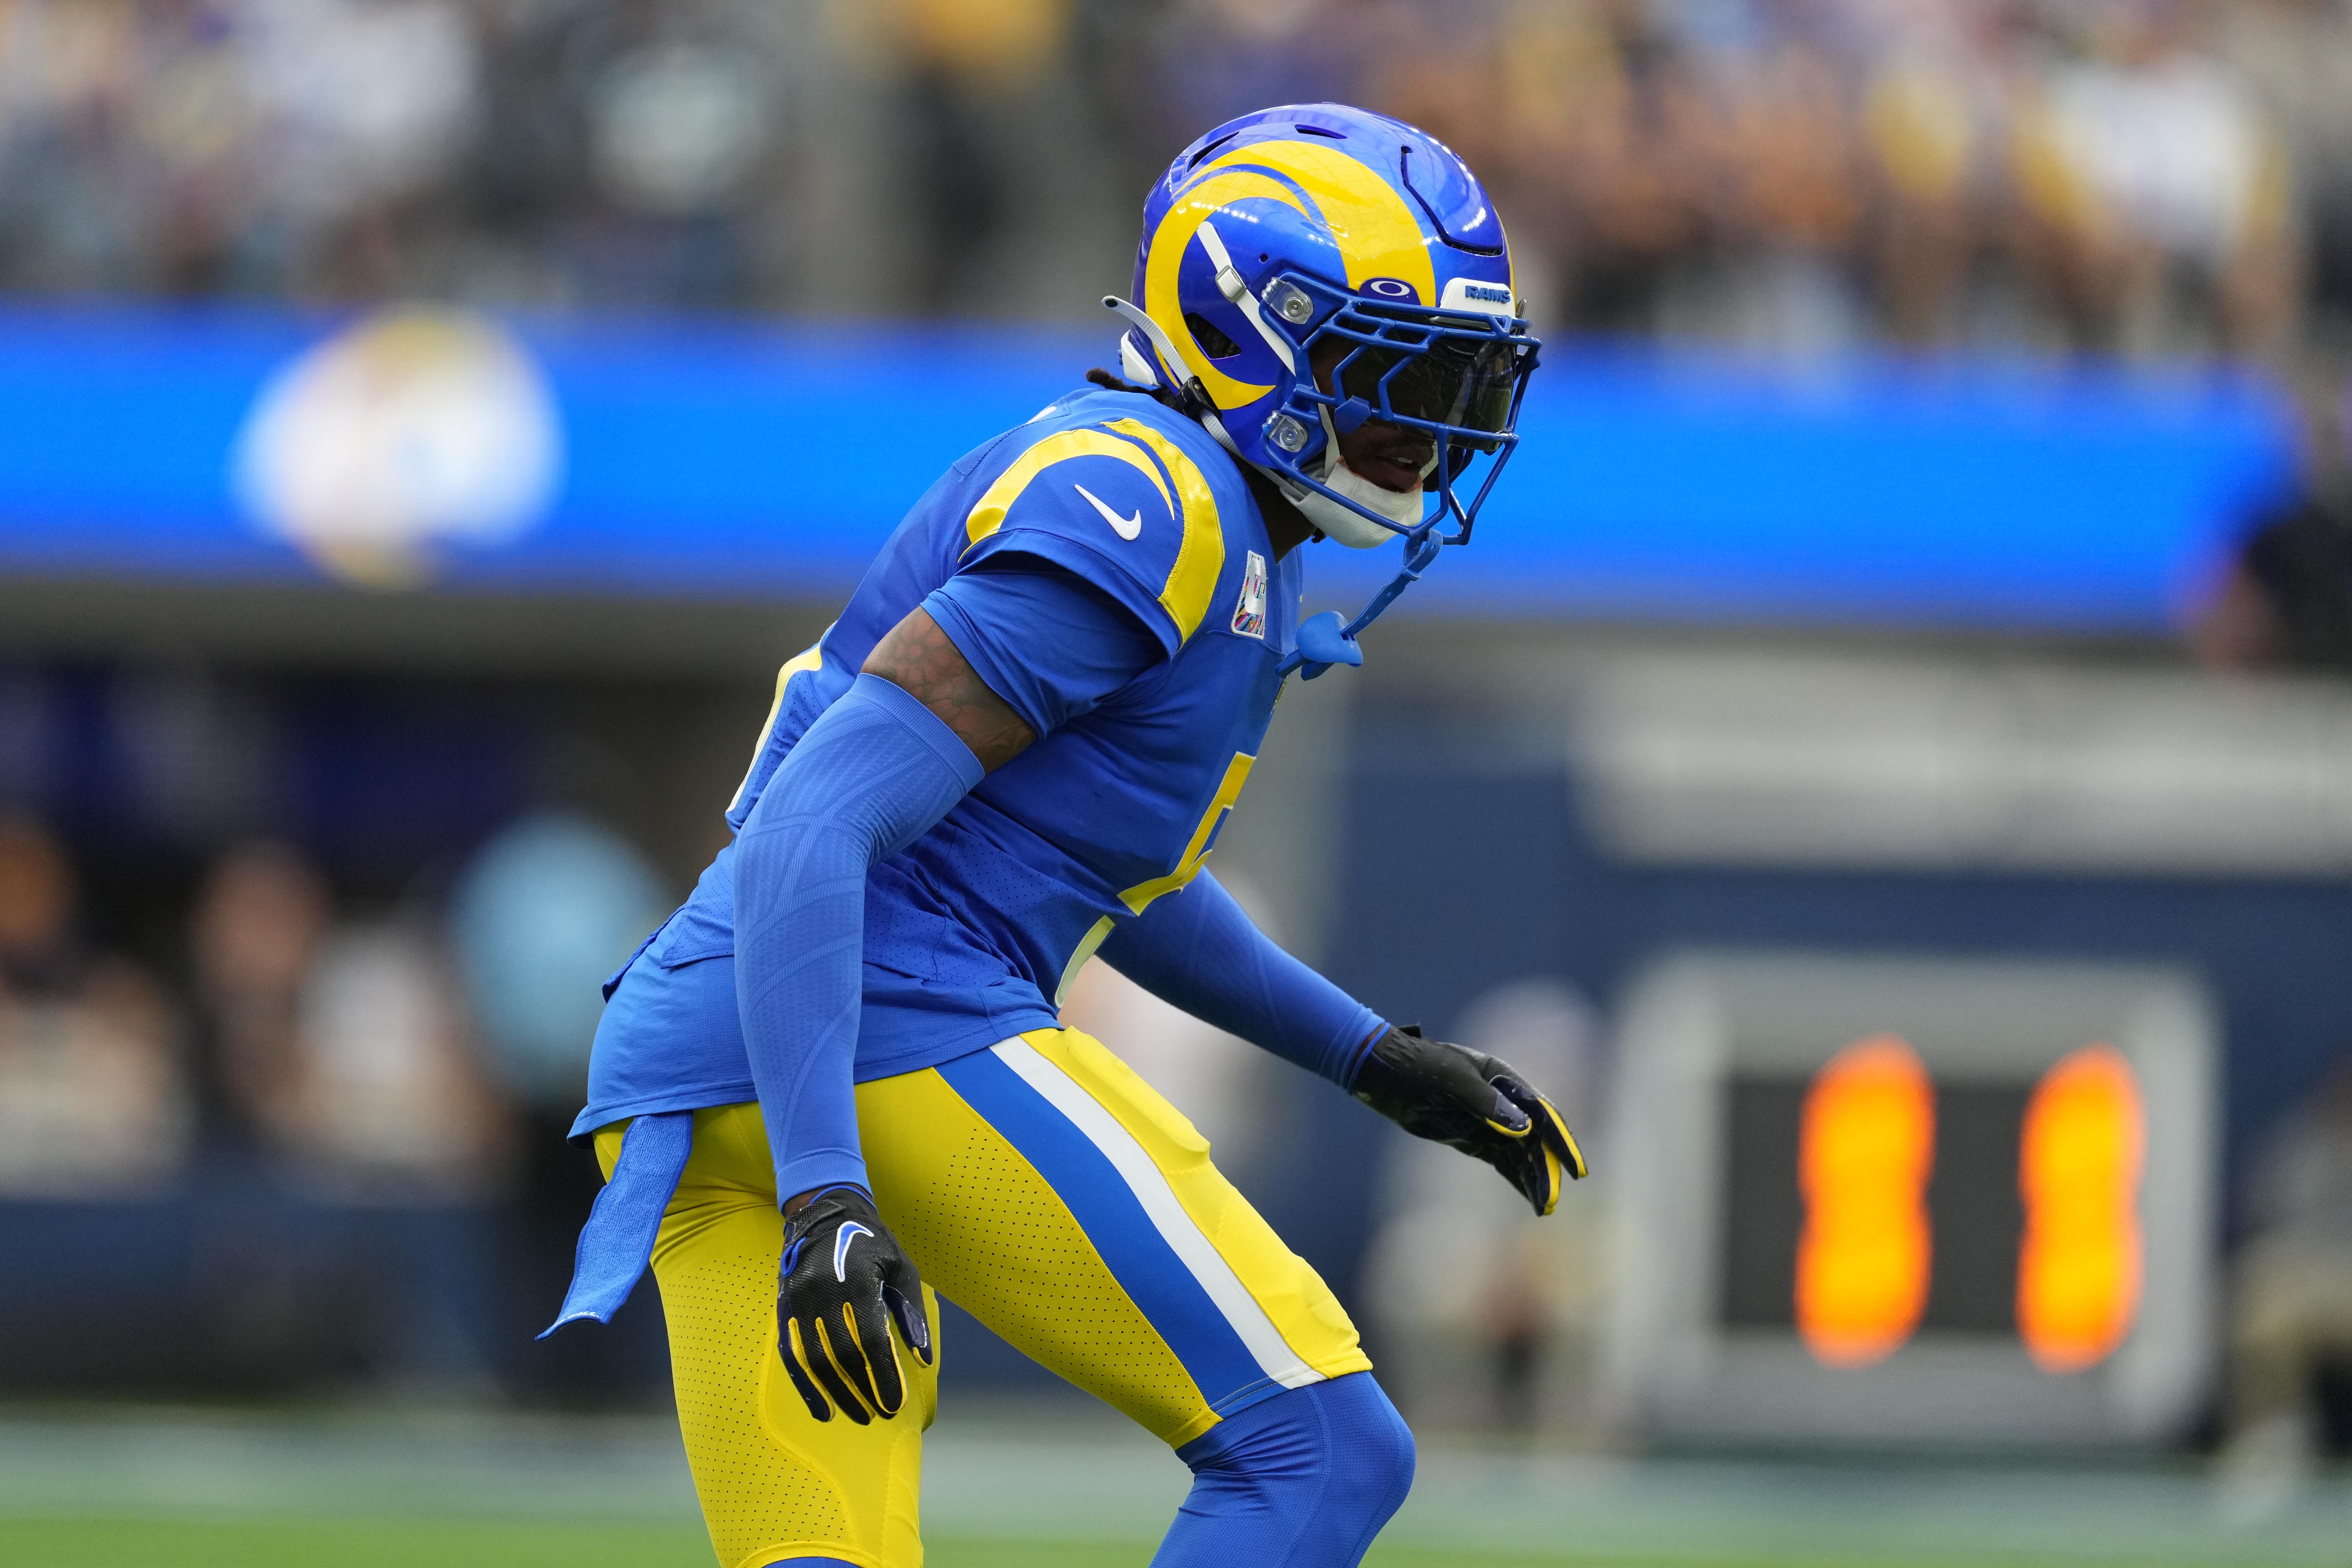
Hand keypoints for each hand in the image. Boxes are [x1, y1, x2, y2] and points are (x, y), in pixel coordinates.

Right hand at [775, 1185, 931, 1423]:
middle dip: (863, 1389)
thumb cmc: (872, 1243)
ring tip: (857, 1416)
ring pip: (815, 1360)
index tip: (895, 1403)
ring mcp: (799, 1300)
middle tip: (880, 1413)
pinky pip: (791, 1354)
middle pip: (843, 1355)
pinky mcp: (784, 1308)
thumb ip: (912, 1313)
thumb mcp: (902, 1267)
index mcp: (857, 1280)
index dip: (883, 1375)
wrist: (825, 1213)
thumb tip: (924, 1359)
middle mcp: (824, 1291)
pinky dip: (805, 1386)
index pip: (871, 1340)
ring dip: (836, 1394)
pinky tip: (821, 1410)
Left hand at [1350, 1025, 1587, 1214]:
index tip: (1576, 1169)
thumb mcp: (1452, 1081)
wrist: (1384, 1073)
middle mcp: (1502, 1100)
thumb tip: (1523, 1128)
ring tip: (1545, 1207)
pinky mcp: (1473, 1137)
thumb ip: (1488, 1104)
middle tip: (1554, 1199)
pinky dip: (1516, 1178)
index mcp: (1504, 1079)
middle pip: (1535, 1138)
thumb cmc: (1418, 1068)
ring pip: (1520, 1153)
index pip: (1542, 1114)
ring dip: (1534, 1178)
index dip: (1561, 1142)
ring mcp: (1488, 1120)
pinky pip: (1502, 1161)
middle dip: (1548, 1168)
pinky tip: (1530, 1197)